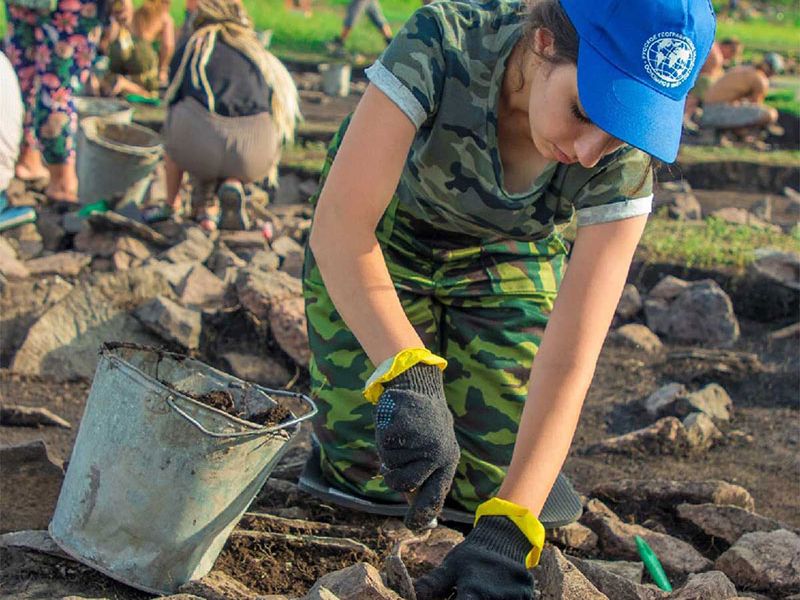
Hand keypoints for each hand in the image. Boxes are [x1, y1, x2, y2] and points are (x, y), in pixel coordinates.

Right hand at [375, 363, 458, 529]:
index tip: (413, 526)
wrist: (420, 385)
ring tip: (401, 435)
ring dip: (388, 453)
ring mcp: (421, 441)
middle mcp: (438, 453)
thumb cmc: (426, 422)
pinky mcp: (404, 427)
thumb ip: (426, 473)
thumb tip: (415, 505)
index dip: (422, 514)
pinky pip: (384, 444)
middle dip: (392, 478)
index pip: (435, 496)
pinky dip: (384, 436)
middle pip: (403, 483)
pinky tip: (395, 422)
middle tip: (390, 468)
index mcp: (448, 461)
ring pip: (390, 463)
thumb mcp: (434, 447)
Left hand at [414, 516, 534, 599]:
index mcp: (474, 591)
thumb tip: (414, 594)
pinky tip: (491, 592)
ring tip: (477, 591)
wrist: (503, 536)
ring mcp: (515, 597)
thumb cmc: (472, 555)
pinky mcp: (527, 596)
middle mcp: (496, 597)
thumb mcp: (451, 567)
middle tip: (464, 592)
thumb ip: (434, 585)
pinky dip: (499, 598)